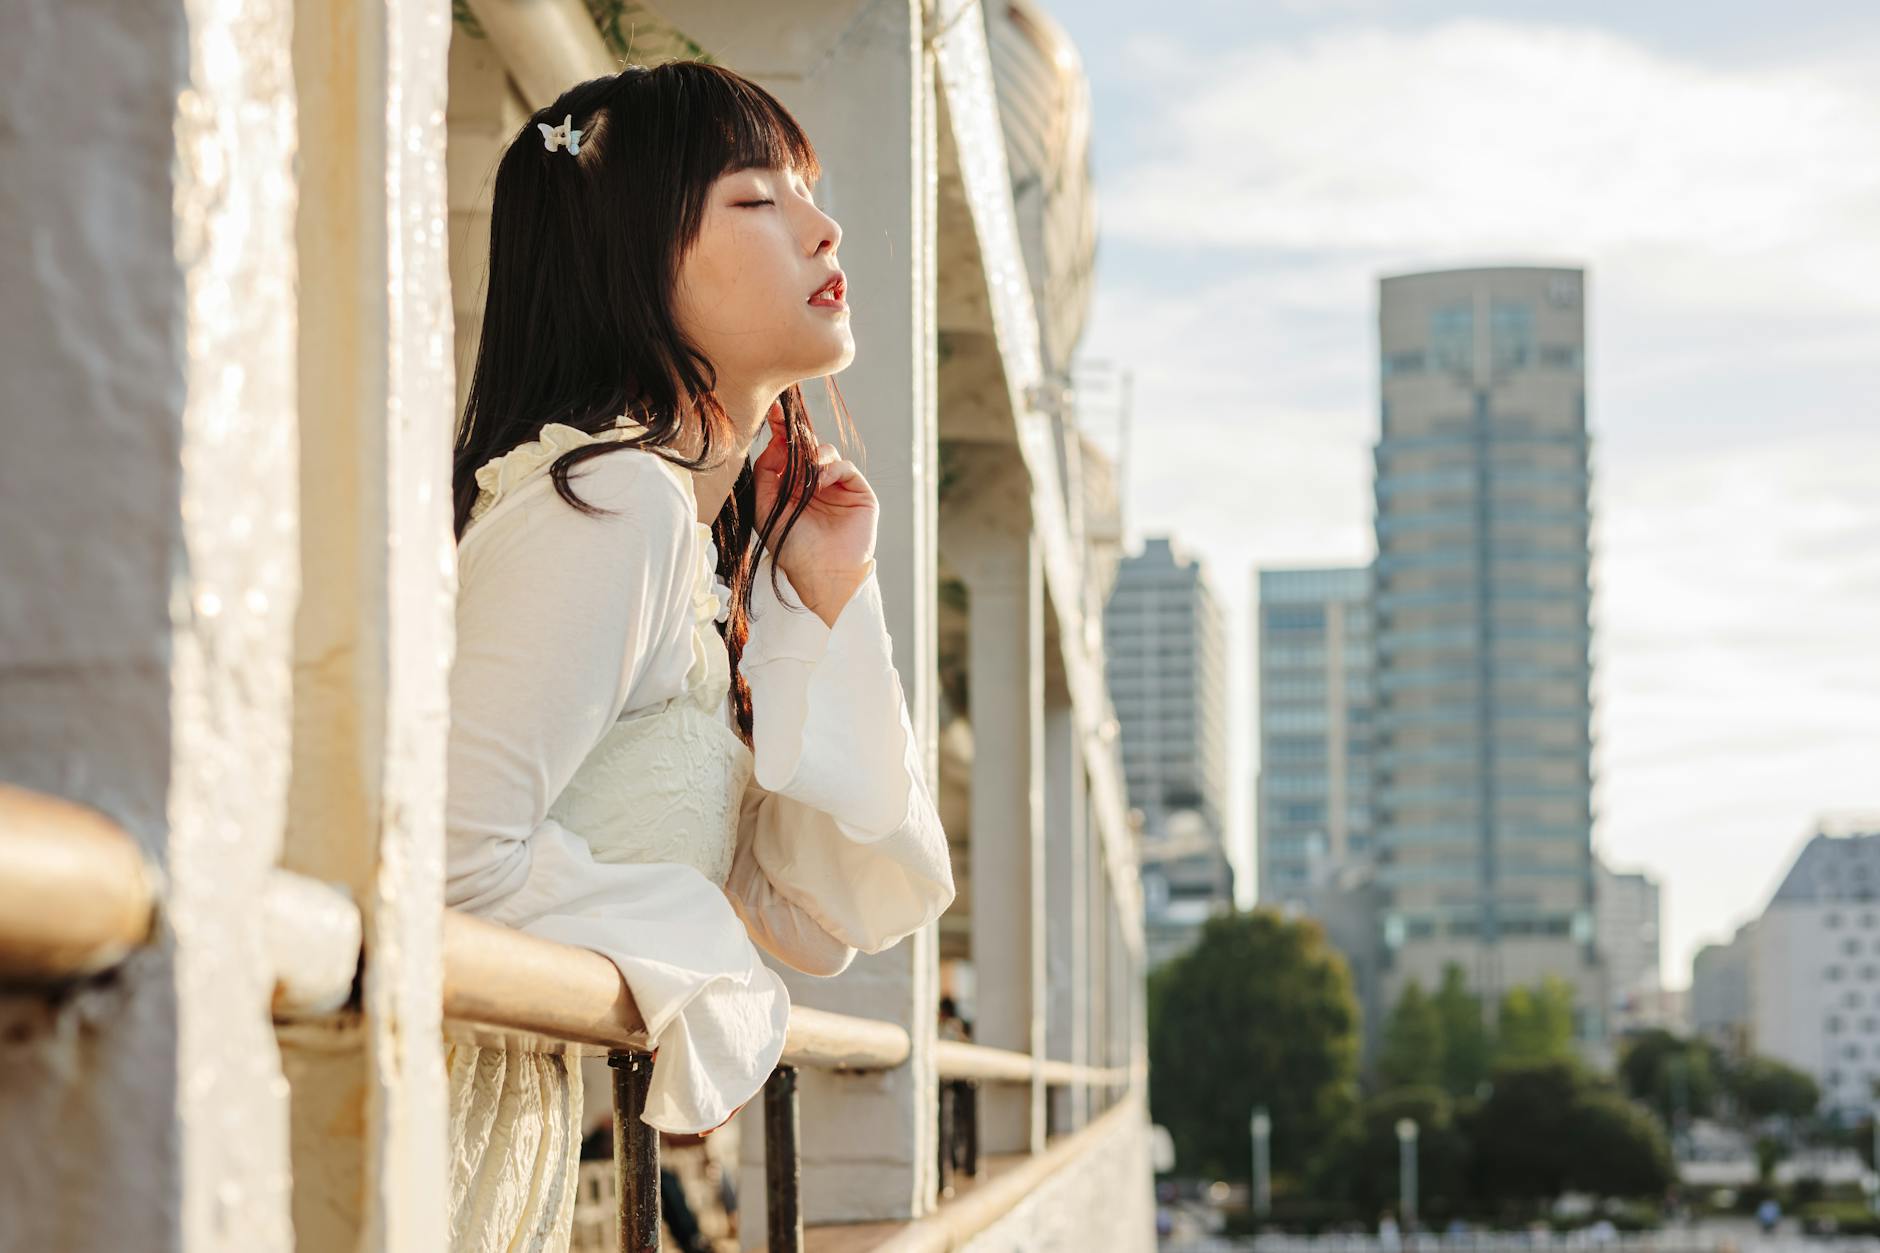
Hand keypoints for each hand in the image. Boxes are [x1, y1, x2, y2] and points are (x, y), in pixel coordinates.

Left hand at [751, 400, 877, 625]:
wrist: (823, 572)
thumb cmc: (792, 547)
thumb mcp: (765, 510)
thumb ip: (766, 476)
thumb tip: (776, 445)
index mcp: (791, 489)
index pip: (786, 454)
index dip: (780, 434)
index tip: (773, 416)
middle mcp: (814, 485)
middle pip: (807, 448)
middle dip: (796, 436)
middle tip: (785, 426)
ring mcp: (837, 488)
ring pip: (827, 453)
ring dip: (813, 456)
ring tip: (805, 474)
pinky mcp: (858, 492)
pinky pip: (845, 466)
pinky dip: (831, 469)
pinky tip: (819, 483)